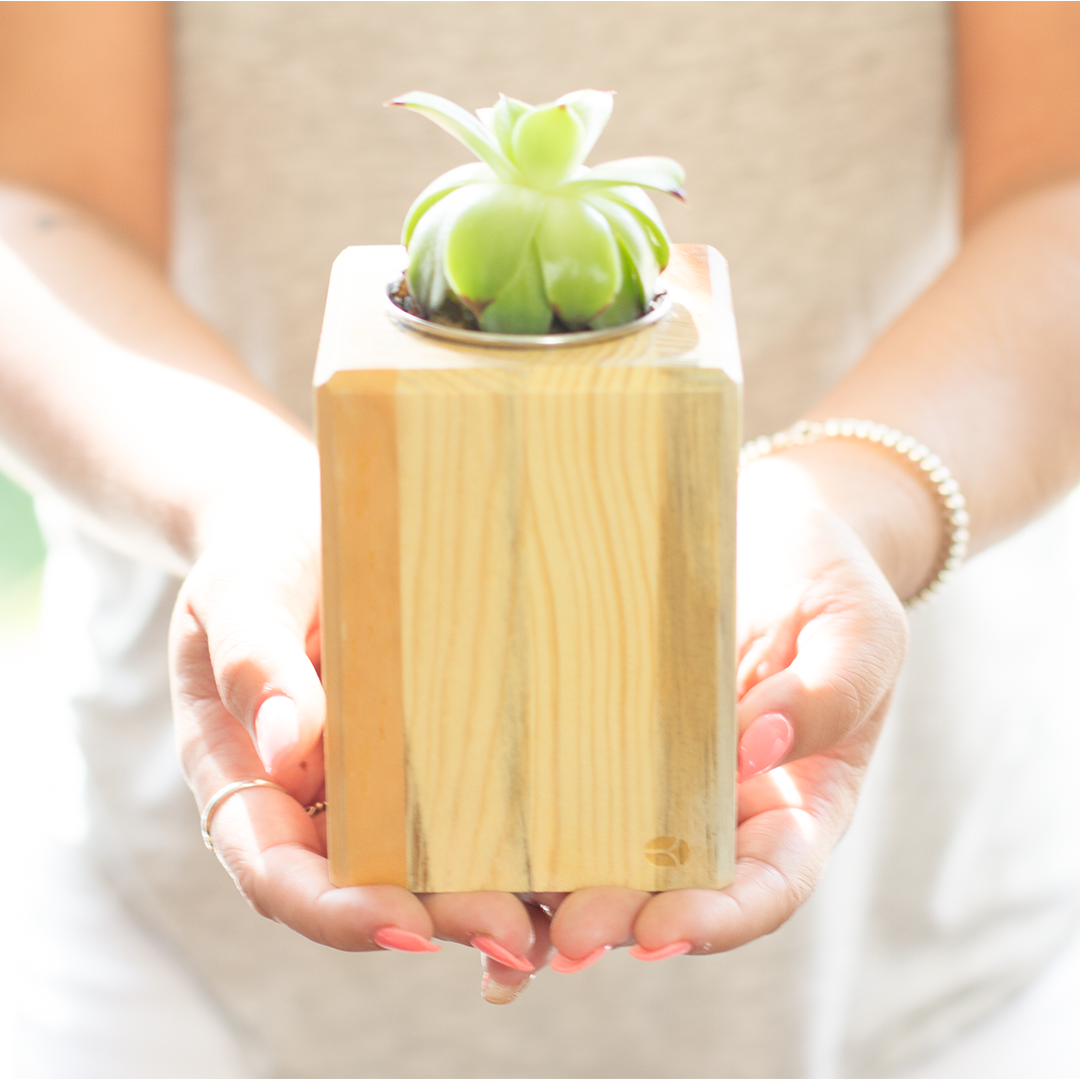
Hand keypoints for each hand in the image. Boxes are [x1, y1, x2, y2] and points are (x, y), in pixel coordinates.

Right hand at [168, 478, 549, 974]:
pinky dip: (519, 845)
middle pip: (368, 890)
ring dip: (492, 900)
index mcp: (249, 781)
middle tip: (514, 934)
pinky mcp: (438, 755)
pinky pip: (474, 808)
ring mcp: (380, 786)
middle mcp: (316, 802)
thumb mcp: (241, 591)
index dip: (336, 912)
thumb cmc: (262, 553)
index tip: (403, 927)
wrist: (307, 520)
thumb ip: (251, 660)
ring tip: (565, 919)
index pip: (281, 873)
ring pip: (429, 868)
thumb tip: (286, 748)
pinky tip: (579, 857)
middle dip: (440, 922)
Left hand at [541, 449, 911, 972]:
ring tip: (508, 912)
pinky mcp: (603, 731)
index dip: (717, 922)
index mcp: (797, 804)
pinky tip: (474, 839)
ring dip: (560, 888)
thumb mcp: (858, 629)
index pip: (766, 886)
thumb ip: (831, 693)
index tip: (660, 935)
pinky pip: (567, 779)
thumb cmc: (828, 580)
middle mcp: (722, 808)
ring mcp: (657, 774)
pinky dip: (527, 819)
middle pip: (675, 889)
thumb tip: (759, 747)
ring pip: (610, 850)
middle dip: (620, 921)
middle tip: (564, 937)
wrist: (770, 527)